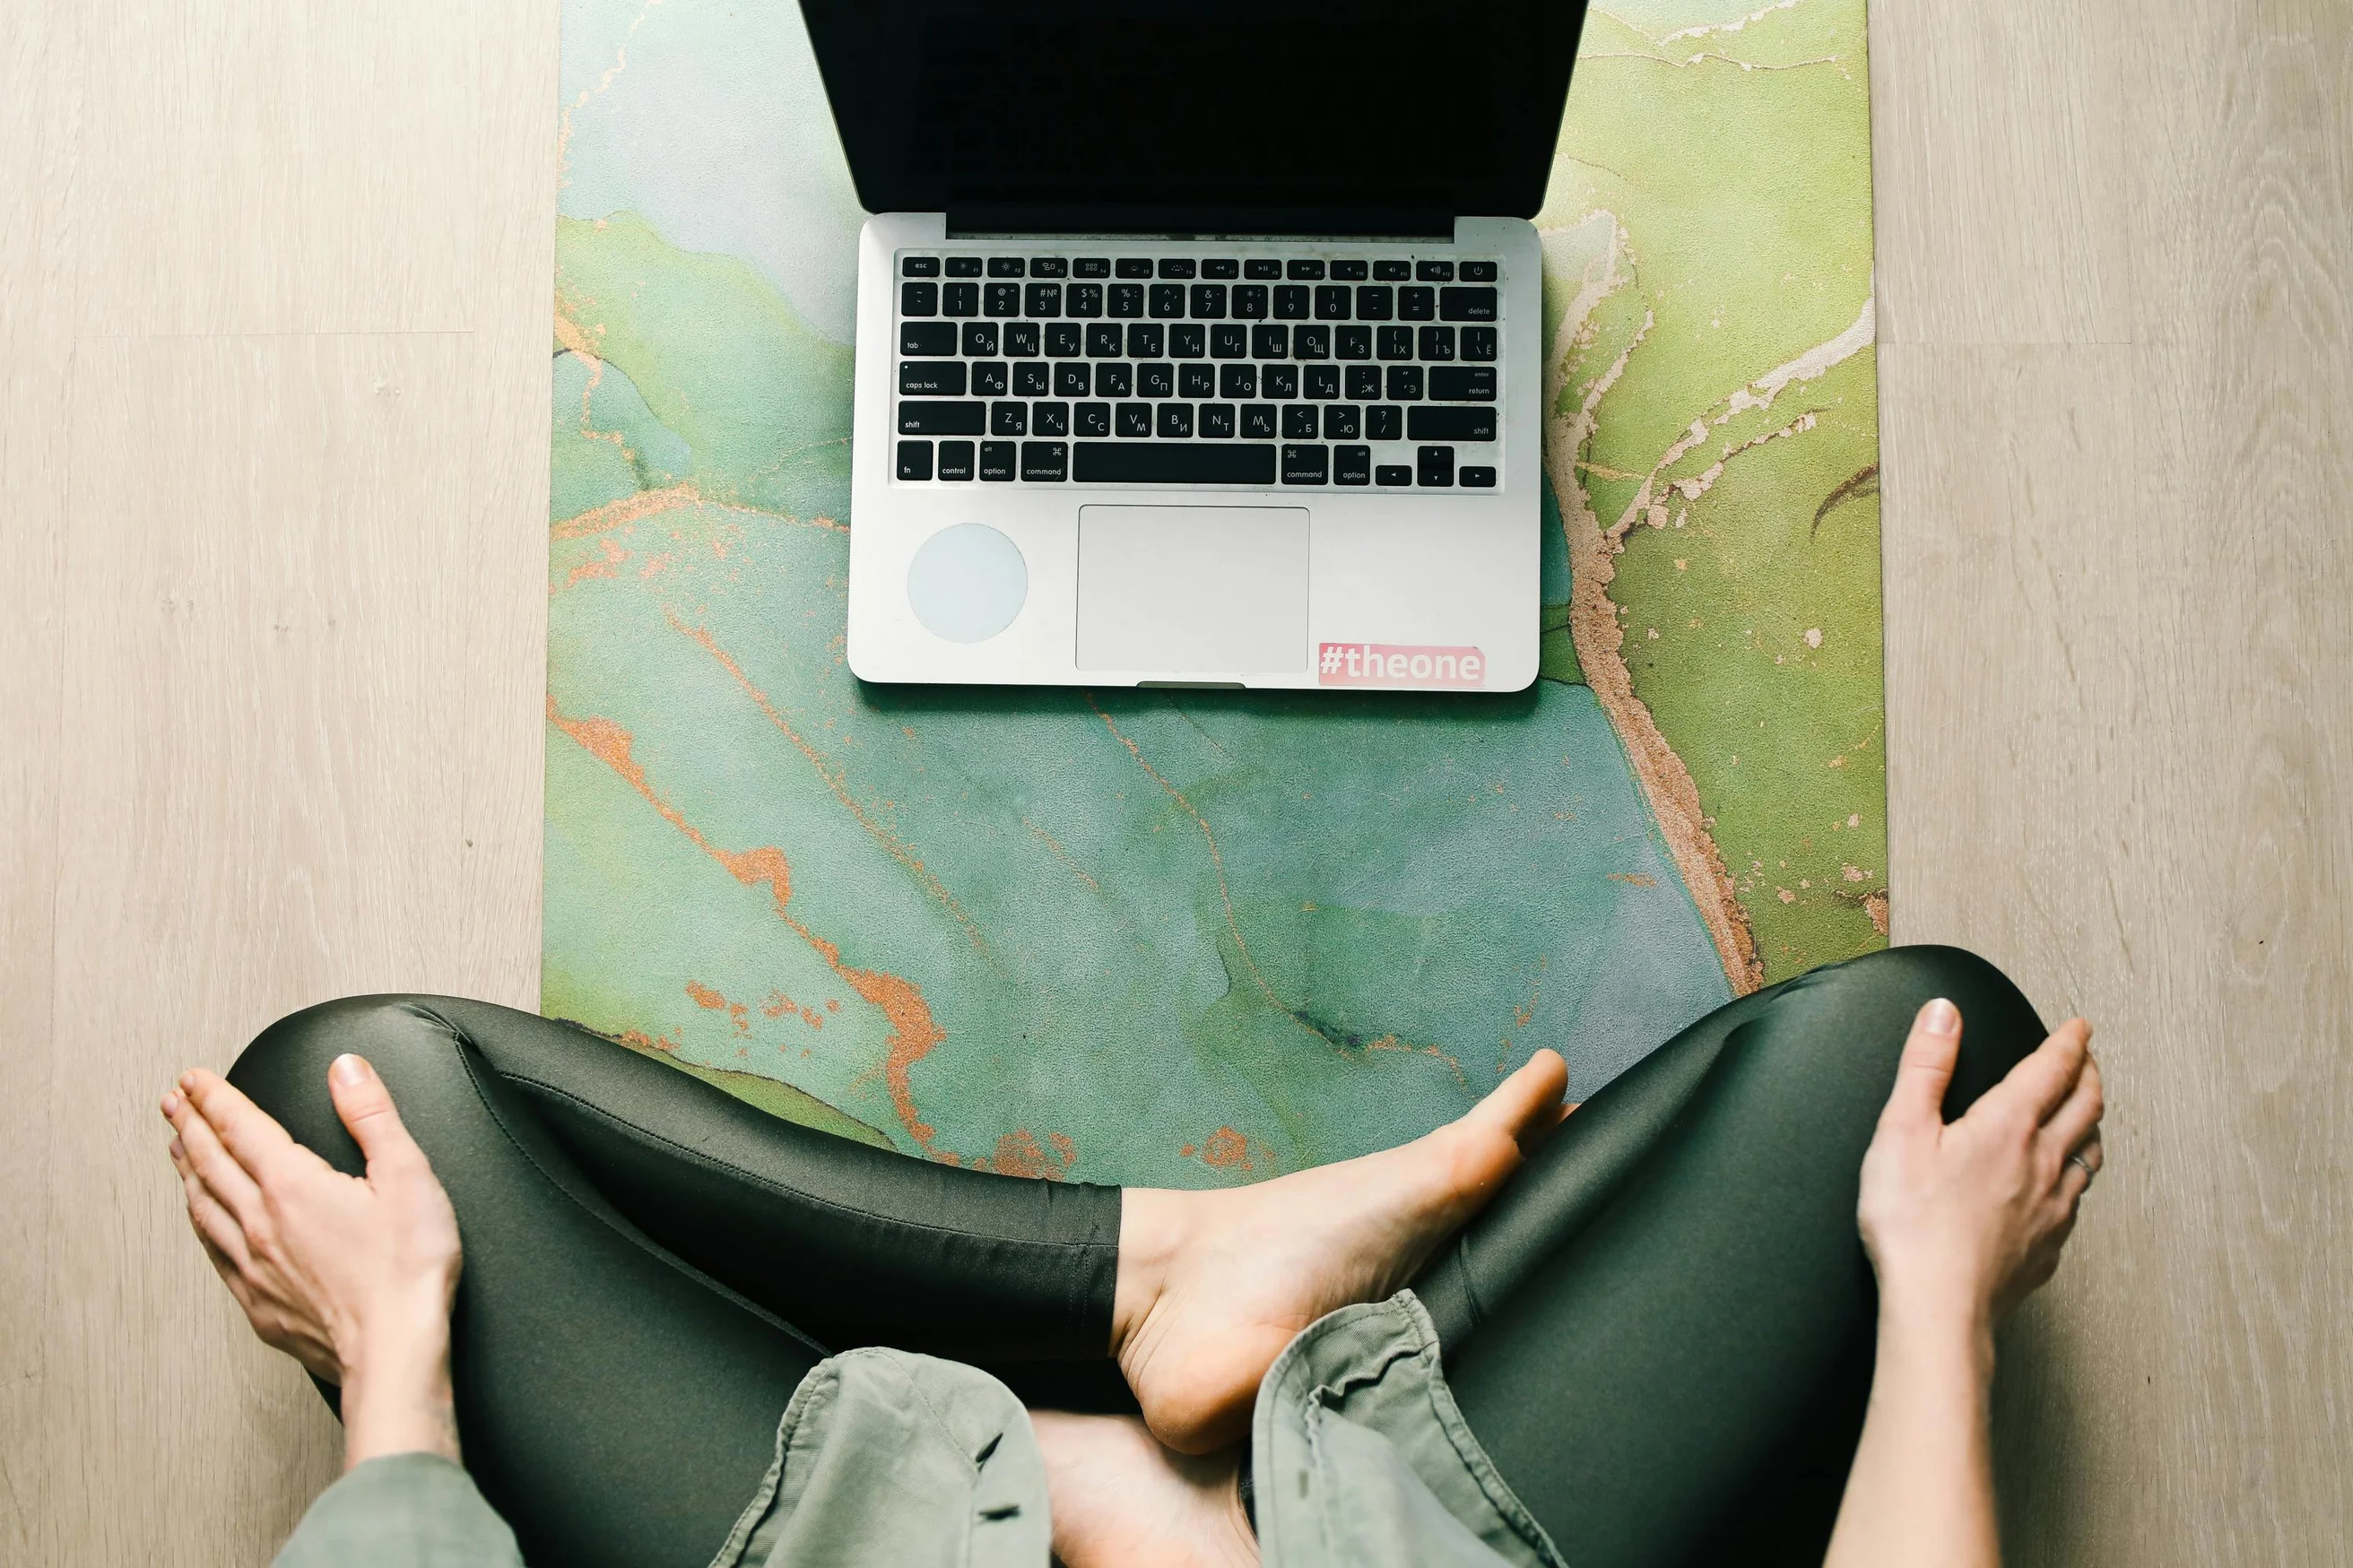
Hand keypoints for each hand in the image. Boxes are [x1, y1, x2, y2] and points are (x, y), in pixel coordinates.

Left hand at [162, 1054, 463, 1466]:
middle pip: (210, 1164)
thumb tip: (346, 1070)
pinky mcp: (258, 1304)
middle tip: (172, 1103)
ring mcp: (253, 1267)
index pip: (240, 1128)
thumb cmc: (407, 1271)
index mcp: (293, 1186)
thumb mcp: (407, 1175)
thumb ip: (372, 1116)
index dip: (213, 1097)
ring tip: (177, 1151)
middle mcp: (260, 1223)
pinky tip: (202, 1222)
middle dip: (189, 1126)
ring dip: (186, 1172)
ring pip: (202, 1208)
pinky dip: (199, 1223)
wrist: (393, 1350)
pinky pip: (213, 1253)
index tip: (193, 1079)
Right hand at [1857, 999, 2104, 1347]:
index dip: (2069, 1042)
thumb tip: (1944, 1012)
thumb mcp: (1901, 1129)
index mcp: (2008, 1127)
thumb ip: (1925, 1065)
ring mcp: (2053, 1208)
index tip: (2079, 1027)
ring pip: (2090, 1155)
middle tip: (2087, 1060)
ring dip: (2092, 1125)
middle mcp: (2043, 1163)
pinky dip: (2076, 1178)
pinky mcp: (2048, 1247)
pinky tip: (2063, 1186)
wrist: (1939, 1306)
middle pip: (2086, 1108)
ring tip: (2086, 1115)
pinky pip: (2076, 1202)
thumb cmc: (1914, 1223)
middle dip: (2089, 1075)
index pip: (2052, 1069)